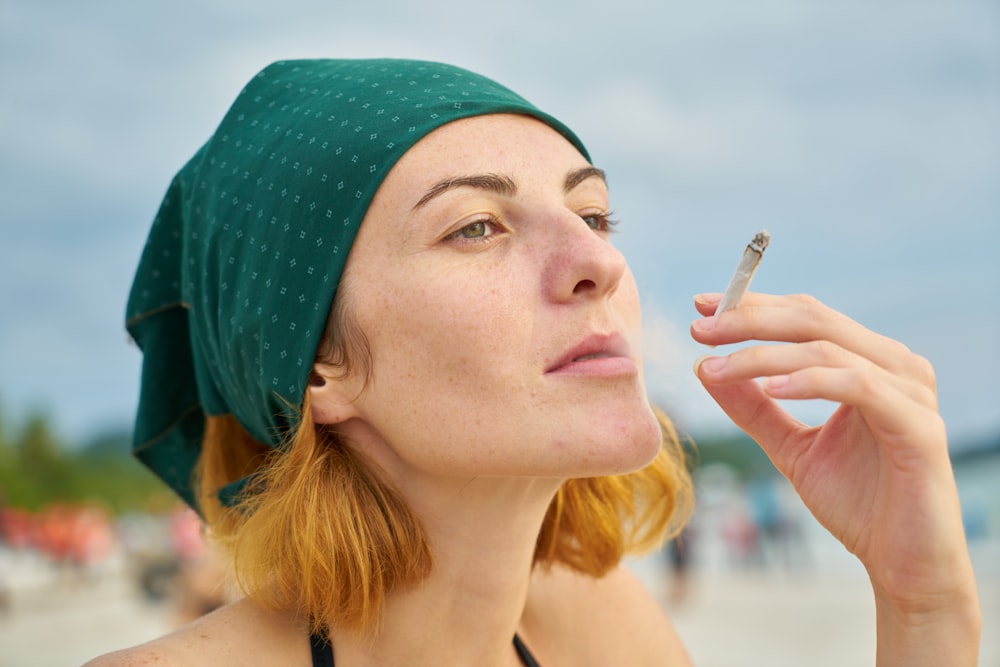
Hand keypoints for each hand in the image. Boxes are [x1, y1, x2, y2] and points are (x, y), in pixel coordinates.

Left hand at [690, 292, 979, 661]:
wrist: (901, 565)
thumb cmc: (855, 503)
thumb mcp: (789, 446)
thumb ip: (752, 407)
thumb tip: (703, 366)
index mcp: (870, 362)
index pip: (806, 315)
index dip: (752, 306)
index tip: (700, 306)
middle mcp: (896, 366)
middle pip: (813, 321)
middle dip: (749, 321)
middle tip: (699, 329)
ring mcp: (912, 392)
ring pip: (826, 350)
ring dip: (763, 356)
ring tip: (716, 368)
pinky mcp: (920, 426)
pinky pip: (858, 387)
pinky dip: (809, 382)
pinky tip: (769, 388)